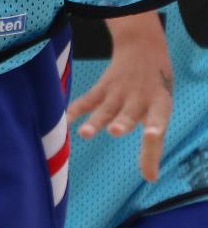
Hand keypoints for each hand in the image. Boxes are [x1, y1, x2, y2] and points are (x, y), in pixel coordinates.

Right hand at [69, 13, 172, 181]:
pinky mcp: (103, 88)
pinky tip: (65, 122)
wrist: (143, 48)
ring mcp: (119, 92)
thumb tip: (150, 179)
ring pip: (106, 109)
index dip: (155, 128)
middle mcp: (139, 98)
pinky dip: (75, 110)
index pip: (159, 118)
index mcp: (159, 105)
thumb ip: (152, 148)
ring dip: (95, 121)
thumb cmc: (155, 91)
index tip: (152, 135)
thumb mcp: (160, 113)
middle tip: (114, 131)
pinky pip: (87, 100)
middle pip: (129, 113)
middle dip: (121, 123)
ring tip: (84, 133)